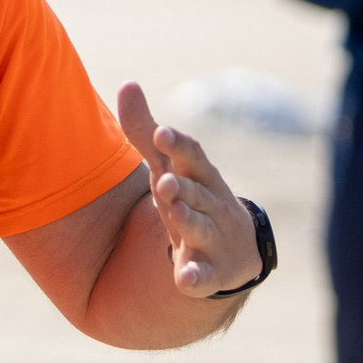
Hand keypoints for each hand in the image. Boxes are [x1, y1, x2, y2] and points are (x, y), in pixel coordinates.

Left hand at [119, 84, 260, 297]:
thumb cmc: (194, 195)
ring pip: (200, 228)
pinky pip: (203, 276)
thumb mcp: (171, 164)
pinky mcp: (210, 272)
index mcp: (199, 176)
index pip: (192, 156)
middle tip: (163, 180)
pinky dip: (196, 277)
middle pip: (196, 192)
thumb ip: (145, 129)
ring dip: (189, 220)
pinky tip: (184, 280)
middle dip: (182, 186)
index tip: (161, 132)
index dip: (178, 145)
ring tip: (174, 211)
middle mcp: (209, 205)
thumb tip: (126, 83)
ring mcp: (212, 238)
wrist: (235, 250)